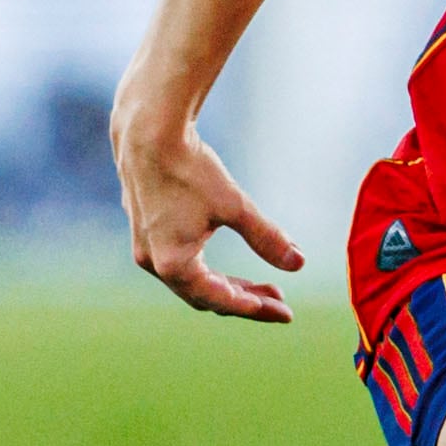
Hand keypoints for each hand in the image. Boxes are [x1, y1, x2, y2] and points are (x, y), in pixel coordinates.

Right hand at [112, 105, 303, 323]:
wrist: (147, 133)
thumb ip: (266, 238)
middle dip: (245, 299)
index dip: (254, 308)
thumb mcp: (235, 206)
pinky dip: (208, 269)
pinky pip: (181, 263)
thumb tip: (299, 263)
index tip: (283, 312)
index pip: (220, 299)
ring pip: (193, 281)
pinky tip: (227, 265)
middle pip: (206, 296)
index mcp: (173, 264)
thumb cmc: (191, 169)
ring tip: (264, 286)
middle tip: (280, 300)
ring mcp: (145, 247)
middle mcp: (154, 263)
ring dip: (228, 285)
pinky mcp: (145, 230)